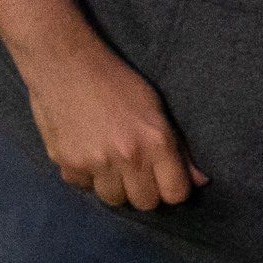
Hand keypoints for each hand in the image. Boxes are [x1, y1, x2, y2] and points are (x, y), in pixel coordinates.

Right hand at [18, 26, 203, 208]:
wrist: (62, 60)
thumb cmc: (114, 79)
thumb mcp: (154, 106)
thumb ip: (179, 148)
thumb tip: (201, 180)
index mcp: (155, 140)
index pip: (175, 194)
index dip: (170, 187)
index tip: (161, 177)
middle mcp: (127, 156)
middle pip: (145, 203)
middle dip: (142, 189)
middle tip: (132, 168)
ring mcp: (95, 161)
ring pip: (113, 199)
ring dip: (112, 185)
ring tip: (106, 160)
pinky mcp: (67, 161)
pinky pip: (82, 185)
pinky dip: (84, 175)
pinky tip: (83, 151)